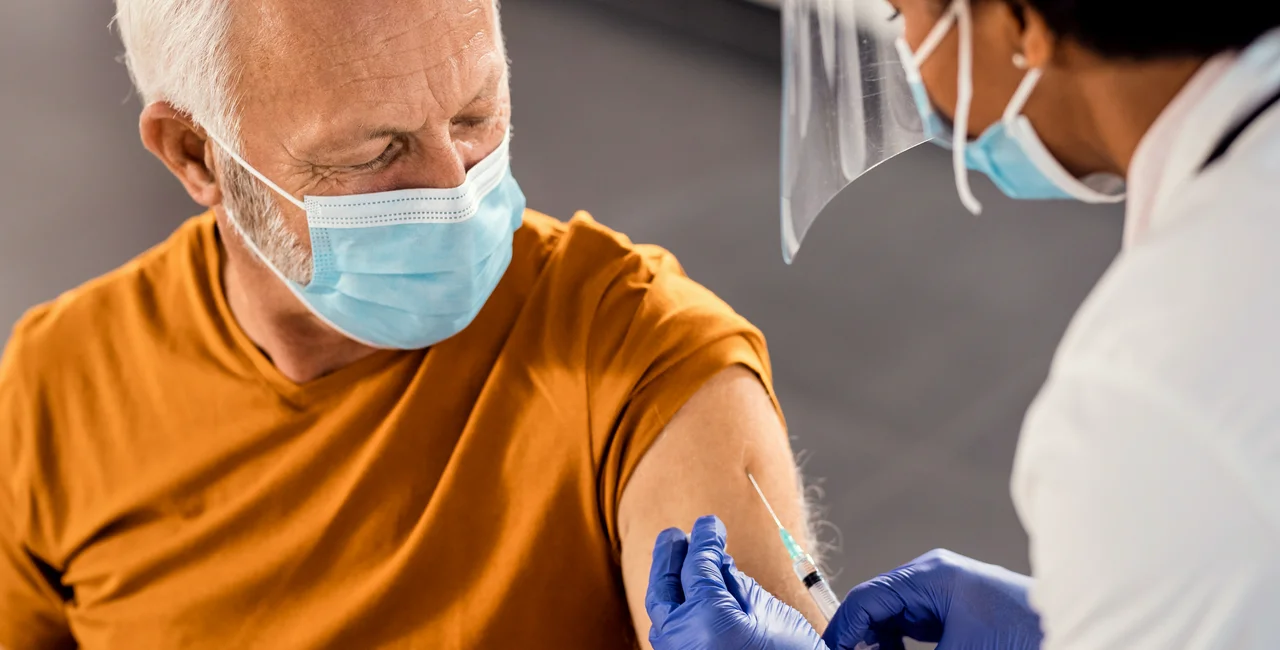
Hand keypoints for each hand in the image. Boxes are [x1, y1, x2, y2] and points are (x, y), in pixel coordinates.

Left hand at [646, 515, 826, 649]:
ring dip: (670, 583)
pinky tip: (692, 596)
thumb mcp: (769, 614)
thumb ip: (735, 583)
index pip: (696, 564)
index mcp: (706, 619)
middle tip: (675, 535)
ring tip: (681, 558)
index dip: (704, 538)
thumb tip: (715, 559)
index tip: (711, 523)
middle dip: (669, 557)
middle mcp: (682, 640)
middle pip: (664, 586)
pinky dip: (677, 609)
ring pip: (663, 611)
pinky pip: (672, 631)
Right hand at [822, 549, 1041, 649]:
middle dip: (862, 640)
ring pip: (893, 619)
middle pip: (877, 607)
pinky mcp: (954, 610)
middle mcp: (932, 577)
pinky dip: (901, 646)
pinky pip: (913, 626)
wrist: (1071, 630)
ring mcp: (944, 592)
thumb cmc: (1022, 635)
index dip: (843, 630)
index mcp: (930, 576)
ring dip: (882, 646)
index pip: (868, 598)